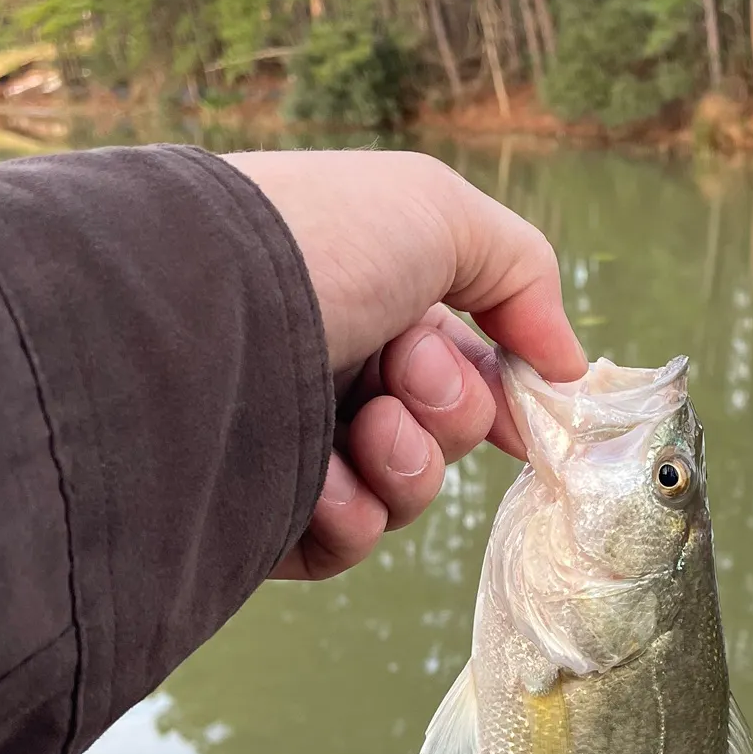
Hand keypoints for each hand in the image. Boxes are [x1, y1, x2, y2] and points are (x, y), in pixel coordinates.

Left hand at [225, 150, 584, 579]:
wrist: (186, 315)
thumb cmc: (316, 245)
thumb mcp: (440, 213)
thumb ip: (525, 274)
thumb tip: (566, 364)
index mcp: (363, 299)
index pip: (459, 358)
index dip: (502, 387)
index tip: (535, 409)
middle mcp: (325, 369)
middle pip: (443, 427)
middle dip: (449, 408)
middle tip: (407, 378)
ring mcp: (289, 444)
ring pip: (404, 489)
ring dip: (408, 462)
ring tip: (367, 430)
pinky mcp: (256, 513)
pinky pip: (346, 540)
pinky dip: (352, 513)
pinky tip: (322, 482)